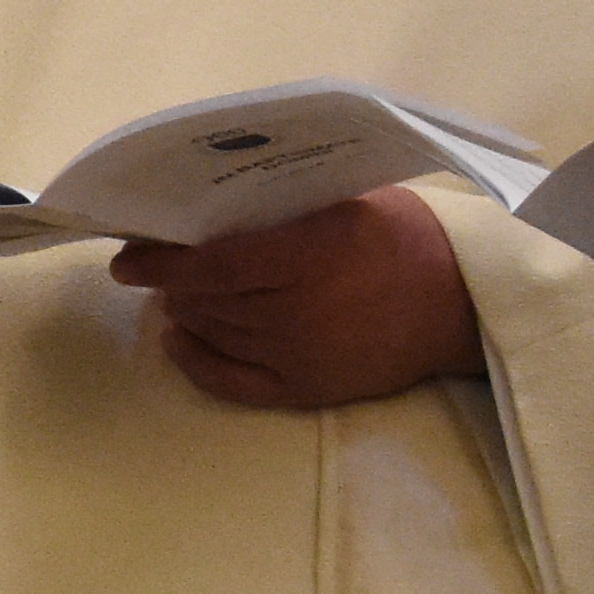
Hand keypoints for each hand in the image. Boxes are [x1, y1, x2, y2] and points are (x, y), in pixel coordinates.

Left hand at [107, 184, 481, 410]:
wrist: (464, 304)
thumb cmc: (406, 237)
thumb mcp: (345, 203)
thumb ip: (279, 213)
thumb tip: (204, 218)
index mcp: (311, 255)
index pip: (213, 263)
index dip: (163, 261)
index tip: (129, 256)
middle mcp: (298, 311)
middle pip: (207, 301)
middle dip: (174, 283)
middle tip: (159, 265)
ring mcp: (300, 356)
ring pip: (215, 333)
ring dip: (187, 312)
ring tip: (179, 294)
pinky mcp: (307, 390)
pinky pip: (231, 381)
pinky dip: (196, 361)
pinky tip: (179, 340)